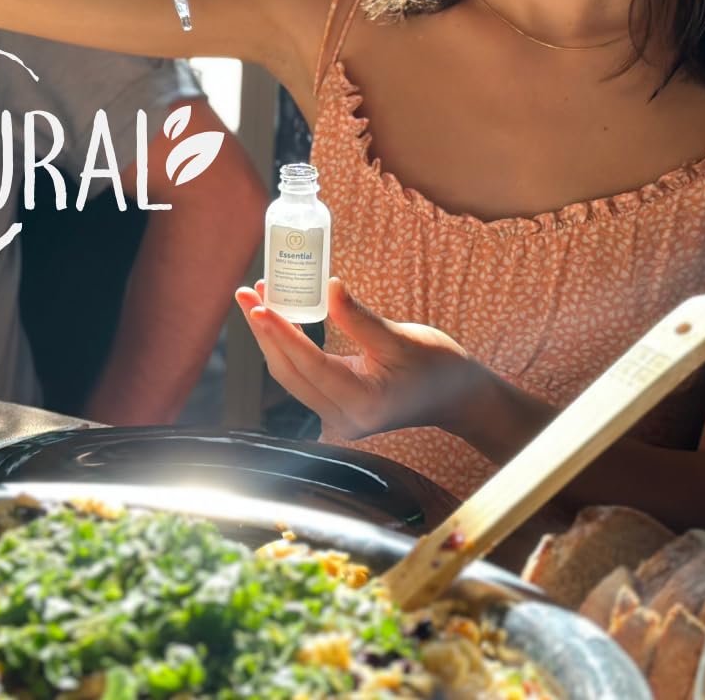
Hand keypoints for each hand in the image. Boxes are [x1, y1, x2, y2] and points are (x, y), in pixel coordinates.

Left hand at [235, 277, 477, 439]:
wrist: (458, 398)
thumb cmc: (437, 366)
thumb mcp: (402, 337)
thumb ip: (360, 317)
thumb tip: (329, 286)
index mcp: (361, 403)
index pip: (309, 364)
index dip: (280, 333)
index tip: (258, 305)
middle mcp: (343, 418)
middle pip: (289, 372)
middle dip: (264, 331)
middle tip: (246, 293)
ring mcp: (338, 417)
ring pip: (291, 375)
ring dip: (271, 337)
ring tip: (256, 298)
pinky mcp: (337, 407)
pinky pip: (302, 375)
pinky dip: (288, 346)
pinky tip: (279, 319)